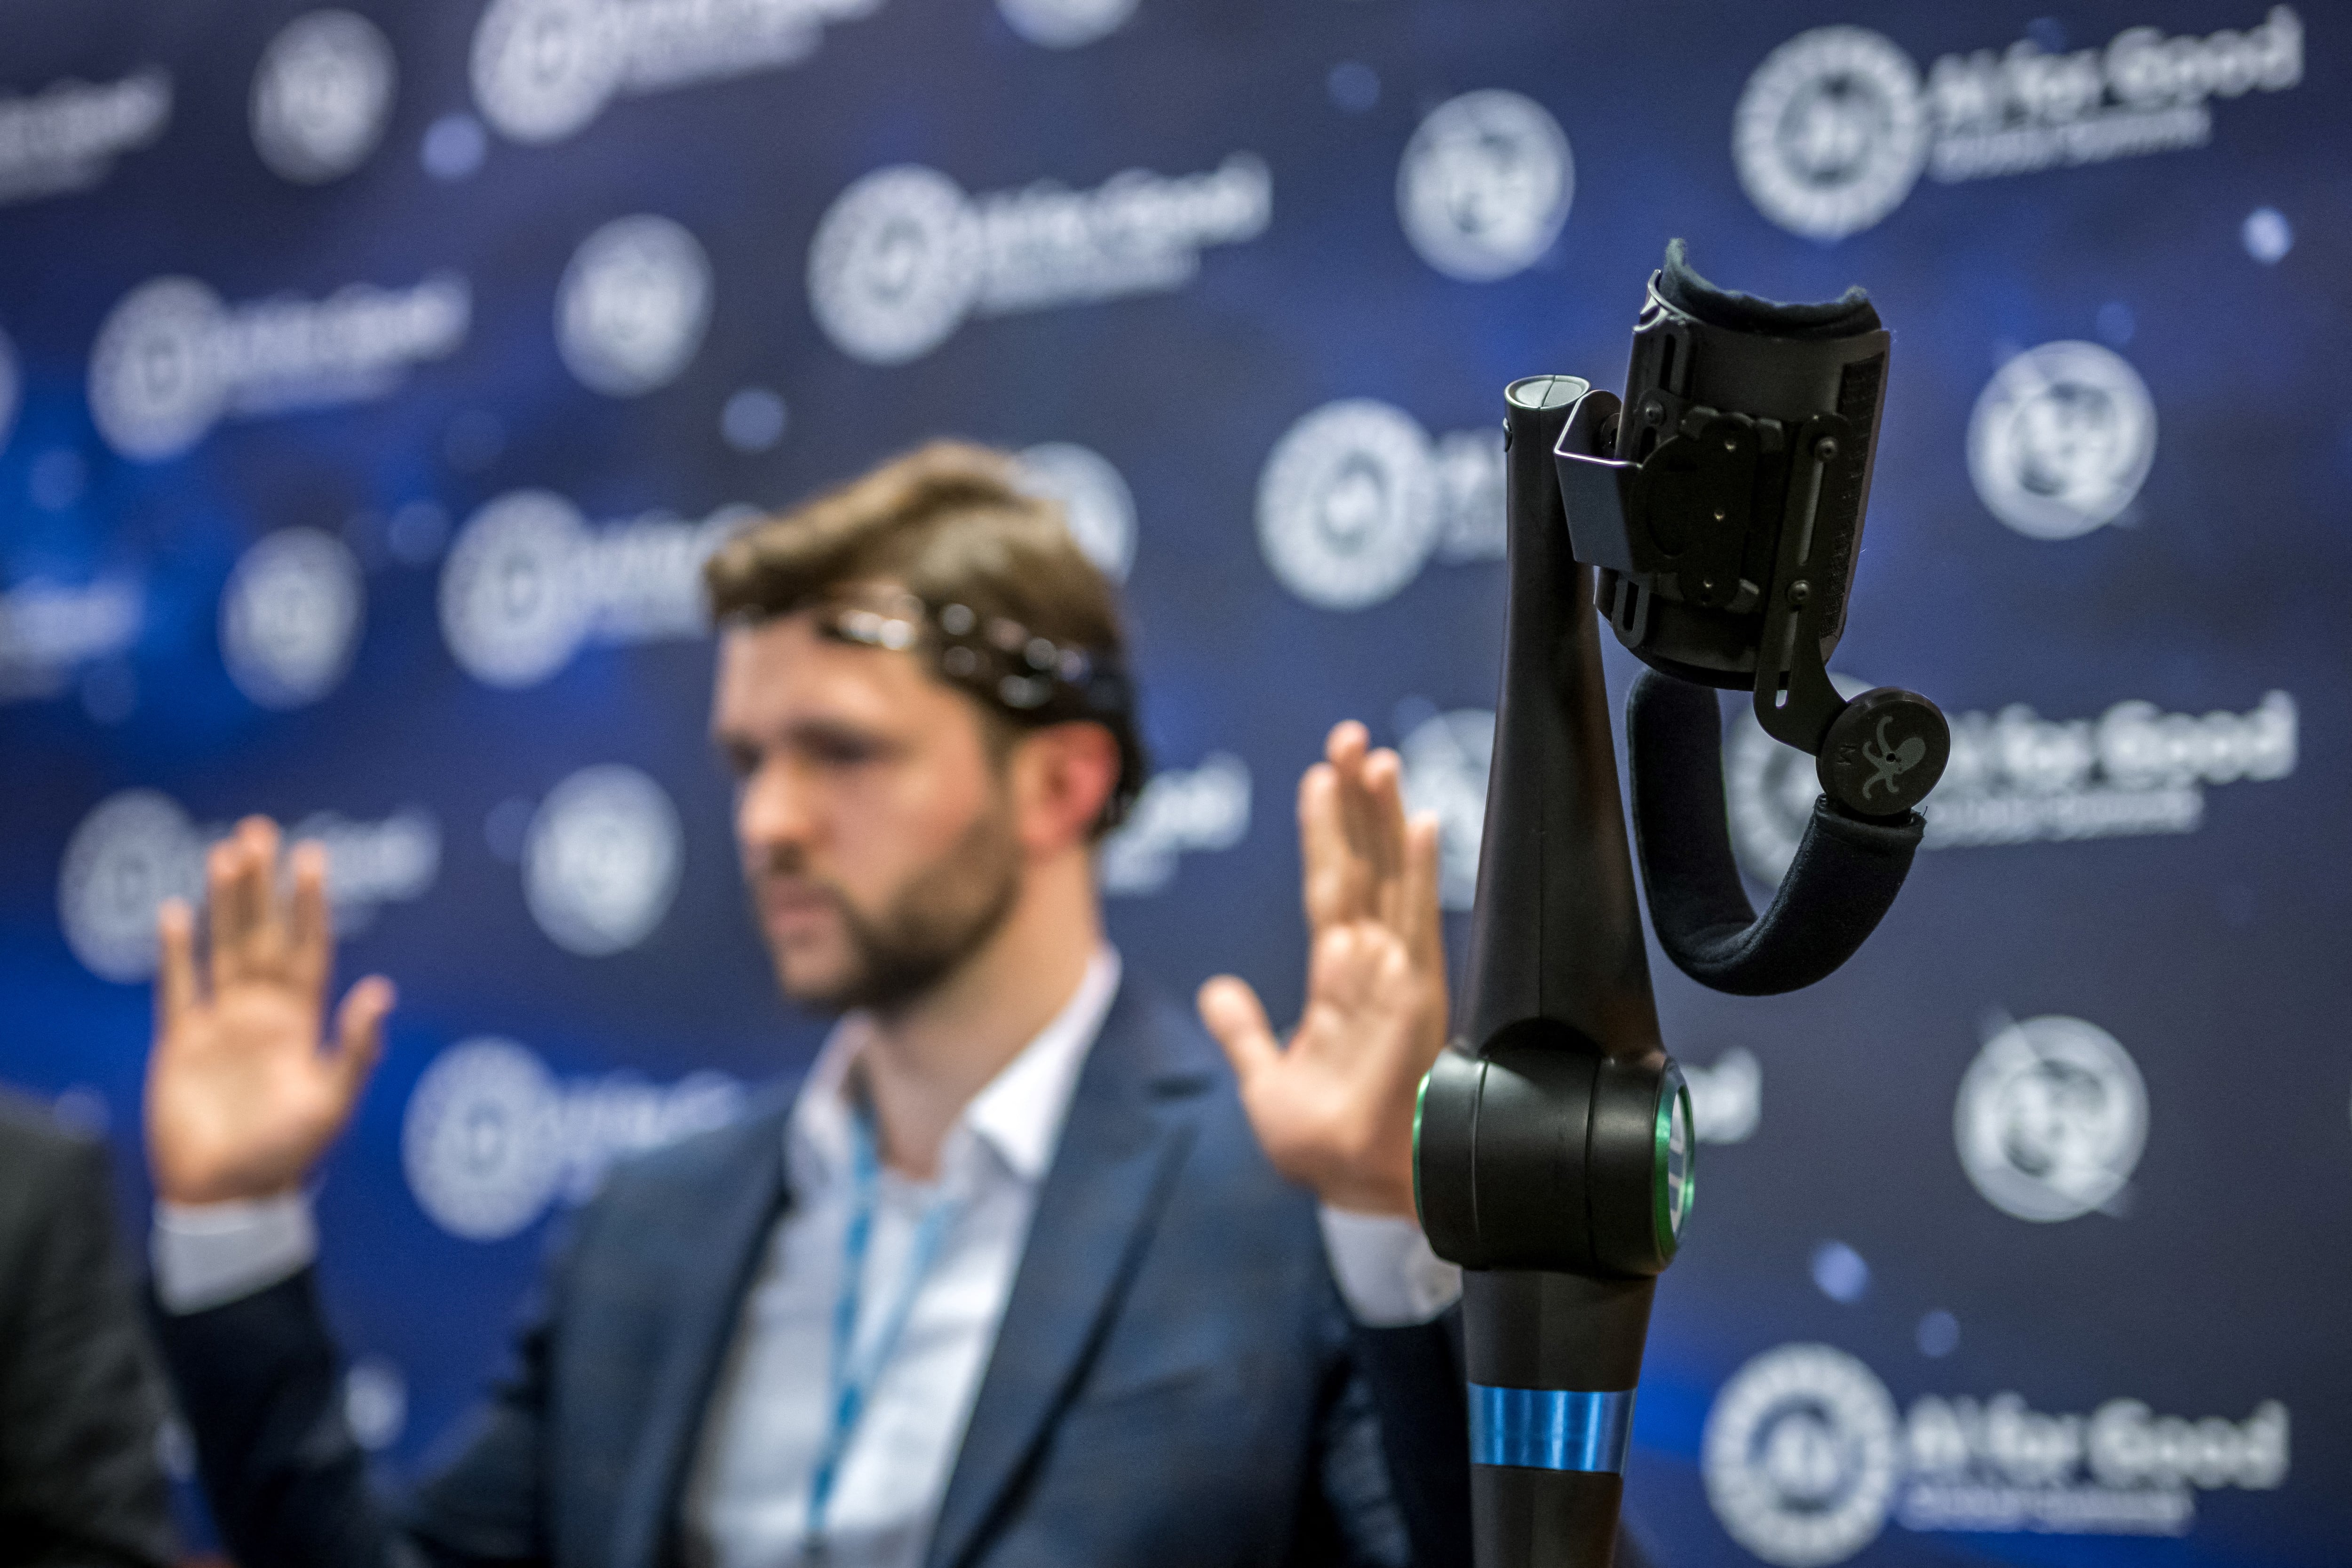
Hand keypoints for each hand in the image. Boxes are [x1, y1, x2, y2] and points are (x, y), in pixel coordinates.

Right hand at [146, 817, 393, 1204]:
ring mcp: (221, 1024)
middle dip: (260, 886)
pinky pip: (177, 987)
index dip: (309, 904)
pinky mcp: (180, 1043)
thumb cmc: (287, 1155)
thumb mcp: (332, 1102)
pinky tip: (174, 912)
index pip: (308, 947)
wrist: (229, 1196)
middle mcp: (263, 1013)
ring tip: (224, 853)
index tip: (312, 857)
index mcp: (302, 1022)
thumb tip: (382, 992)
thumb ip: (356, 1048)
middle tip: (258, 831)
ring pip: (222, 948)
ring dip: (223, 903)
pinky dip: (175, 952)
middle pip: (261, 934)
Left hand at [1199, 722, 1446, 1216]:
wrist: (1353, 1186)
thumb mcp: (1265, 1081)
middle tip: (1349, 737)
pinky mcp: (1414, 994)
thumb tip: (1221, 991)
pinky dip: (1418, 871)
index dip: (1323, 832)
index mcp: (1335, 980)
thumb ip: (1244, 1033)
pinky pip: (1416, 919)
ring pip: (1388, 877)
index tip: (1318, 777)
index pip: (1328, 887)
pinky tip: (1420, 824)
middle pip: (1361, 866)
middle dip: (1355, 802)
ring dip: (1384, 817)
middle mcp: (1368, 966)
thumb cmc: (1322, 1145)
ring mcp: (1394, 976)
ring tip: (1378, 757)